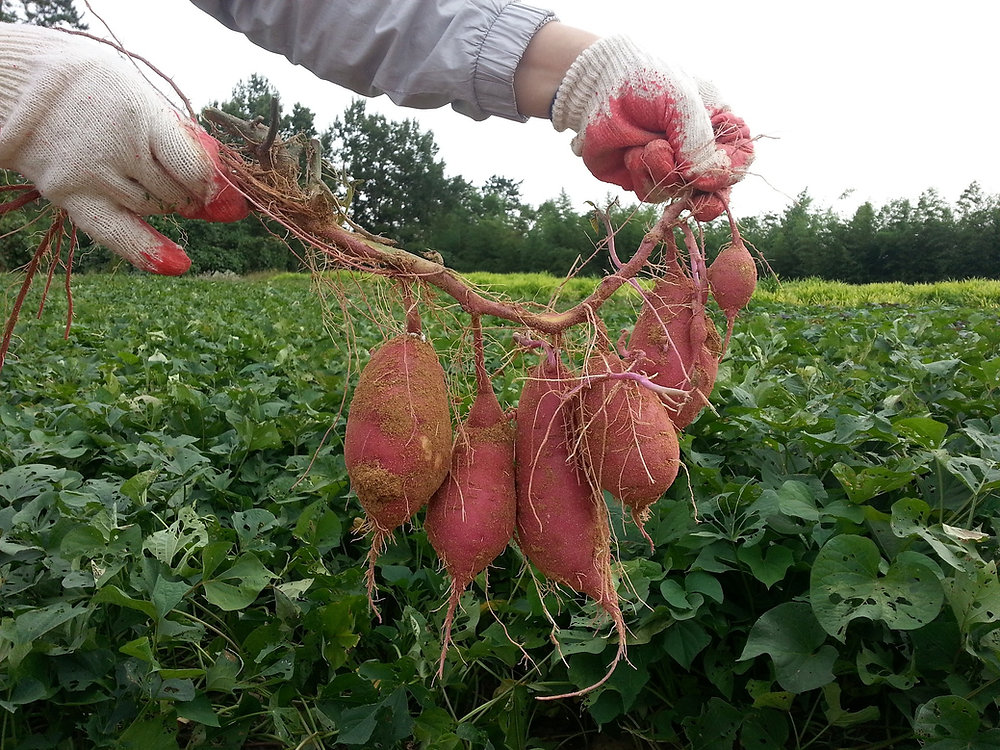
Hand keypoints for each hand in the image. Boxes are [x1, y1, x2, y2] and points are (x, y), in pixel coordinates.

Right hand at [0, 23, 247, 274]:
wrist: (17, 80)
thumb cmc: (95, 88)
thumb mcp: (138, 95)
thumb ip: (176, 136)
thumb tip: (219, 182)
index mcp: (139, 114)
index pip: (192, 166)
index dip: (211, 183)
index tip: (219, 188)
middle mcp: (114, 147)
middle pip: (174, 192)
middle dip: (188, 194)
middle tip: (186, 184)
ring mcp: (89, 174)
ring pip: (150, 209)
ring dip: (165, 206)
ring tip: (158, 187)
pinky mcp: (67, 194)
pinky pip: (114, 232)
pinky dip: (147, 250)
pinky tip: (177, 264)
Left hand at [551, 35, 752, 218]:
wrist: (597, 87)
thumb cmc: (645, 82)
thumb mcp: (681, 101)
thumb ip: (696, 140)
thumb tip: (701, 179)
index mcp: (718, 127)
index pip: (740, 159)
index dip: (730, 173)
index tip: (708, 175)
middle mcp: (697, 151)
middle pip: (715, 190)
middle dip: (707, 200)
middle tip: (700, 207)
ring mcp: (670, 167)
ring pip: (679, 193)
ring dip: (661, 173)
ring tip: (646, 144)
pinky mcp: (643, 178)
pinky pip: (651, 194)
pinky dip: (641, 175)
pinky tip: (630, 153)